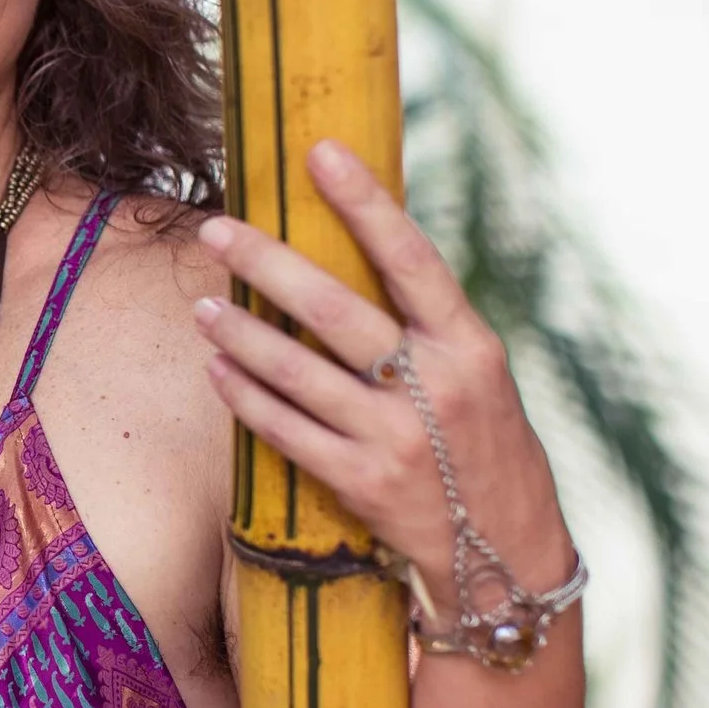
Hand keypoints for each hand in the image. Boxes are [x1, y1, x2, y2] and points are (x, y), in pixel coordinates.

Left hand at [188, 140, 575, 607]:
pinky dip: (246, 396)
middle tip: (216, 228)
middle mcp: (436, 385)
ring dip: (241, 334)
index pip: (412, 257)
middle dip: (269, 263)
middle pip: (337, 309)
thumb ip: (423, 326)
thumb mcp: (475, 376)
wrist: (505, 555)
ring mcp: (397, 438)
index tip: (320, 152)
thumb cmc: (482, 446)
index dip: (366, 202)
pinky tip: (218, 370)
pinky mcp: (362, 484)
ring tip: (203, 306)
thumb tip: (349, 253)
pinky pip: (286, 430)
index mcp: (470, 345)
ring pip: (298, 372)